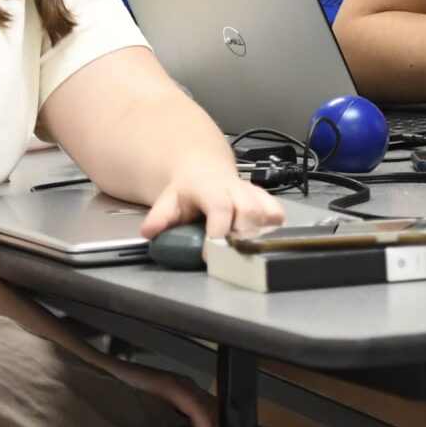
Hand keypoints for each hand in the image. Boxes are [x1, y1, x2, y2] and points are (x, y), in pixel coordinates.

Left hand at [138, 160, 283, 241]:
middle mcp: (234, 188)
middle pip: (248, 211)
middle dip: (242, 236)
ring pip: (266, 212)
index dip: (218, 231)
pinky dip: (274, 229)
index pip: (219, 207)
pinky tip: (264, 241)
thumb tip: (148, 232)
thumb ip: (159, 216)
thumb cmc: (188, 192)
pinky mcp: (265, 199)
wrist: (204, 171)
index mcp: (209, 187)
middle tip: (231, 255)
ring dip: (259, 235)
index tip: (211, 254)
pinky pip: (277, 214)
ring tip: (246, 252)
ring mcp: (252, 193)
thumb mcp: (168, 200)